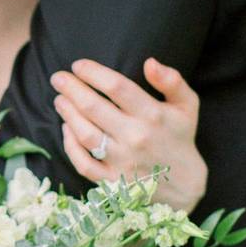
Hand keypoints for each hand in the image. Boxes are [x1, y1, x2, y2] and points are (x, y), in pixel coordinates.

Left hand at [50, 58, 207, 213]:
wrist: (183, 184)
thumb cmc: (179, 136)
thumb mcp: (187, 105)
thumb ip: (172, 80)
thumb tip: (149, 62)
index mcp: (153, 115)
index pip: (117, 87)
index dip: (93, 73)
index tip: (78, 65)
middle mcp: (135, 137)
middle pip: (94, 108)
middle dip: (71, 89)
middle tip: (58, 78)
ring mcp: (122, 161)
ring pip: (85, 135)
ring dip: (68, 114)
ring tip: (59, 99)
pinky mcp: (111, 181)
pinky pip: (83, 164)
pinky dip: (70, 146)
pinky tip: (66, 128)